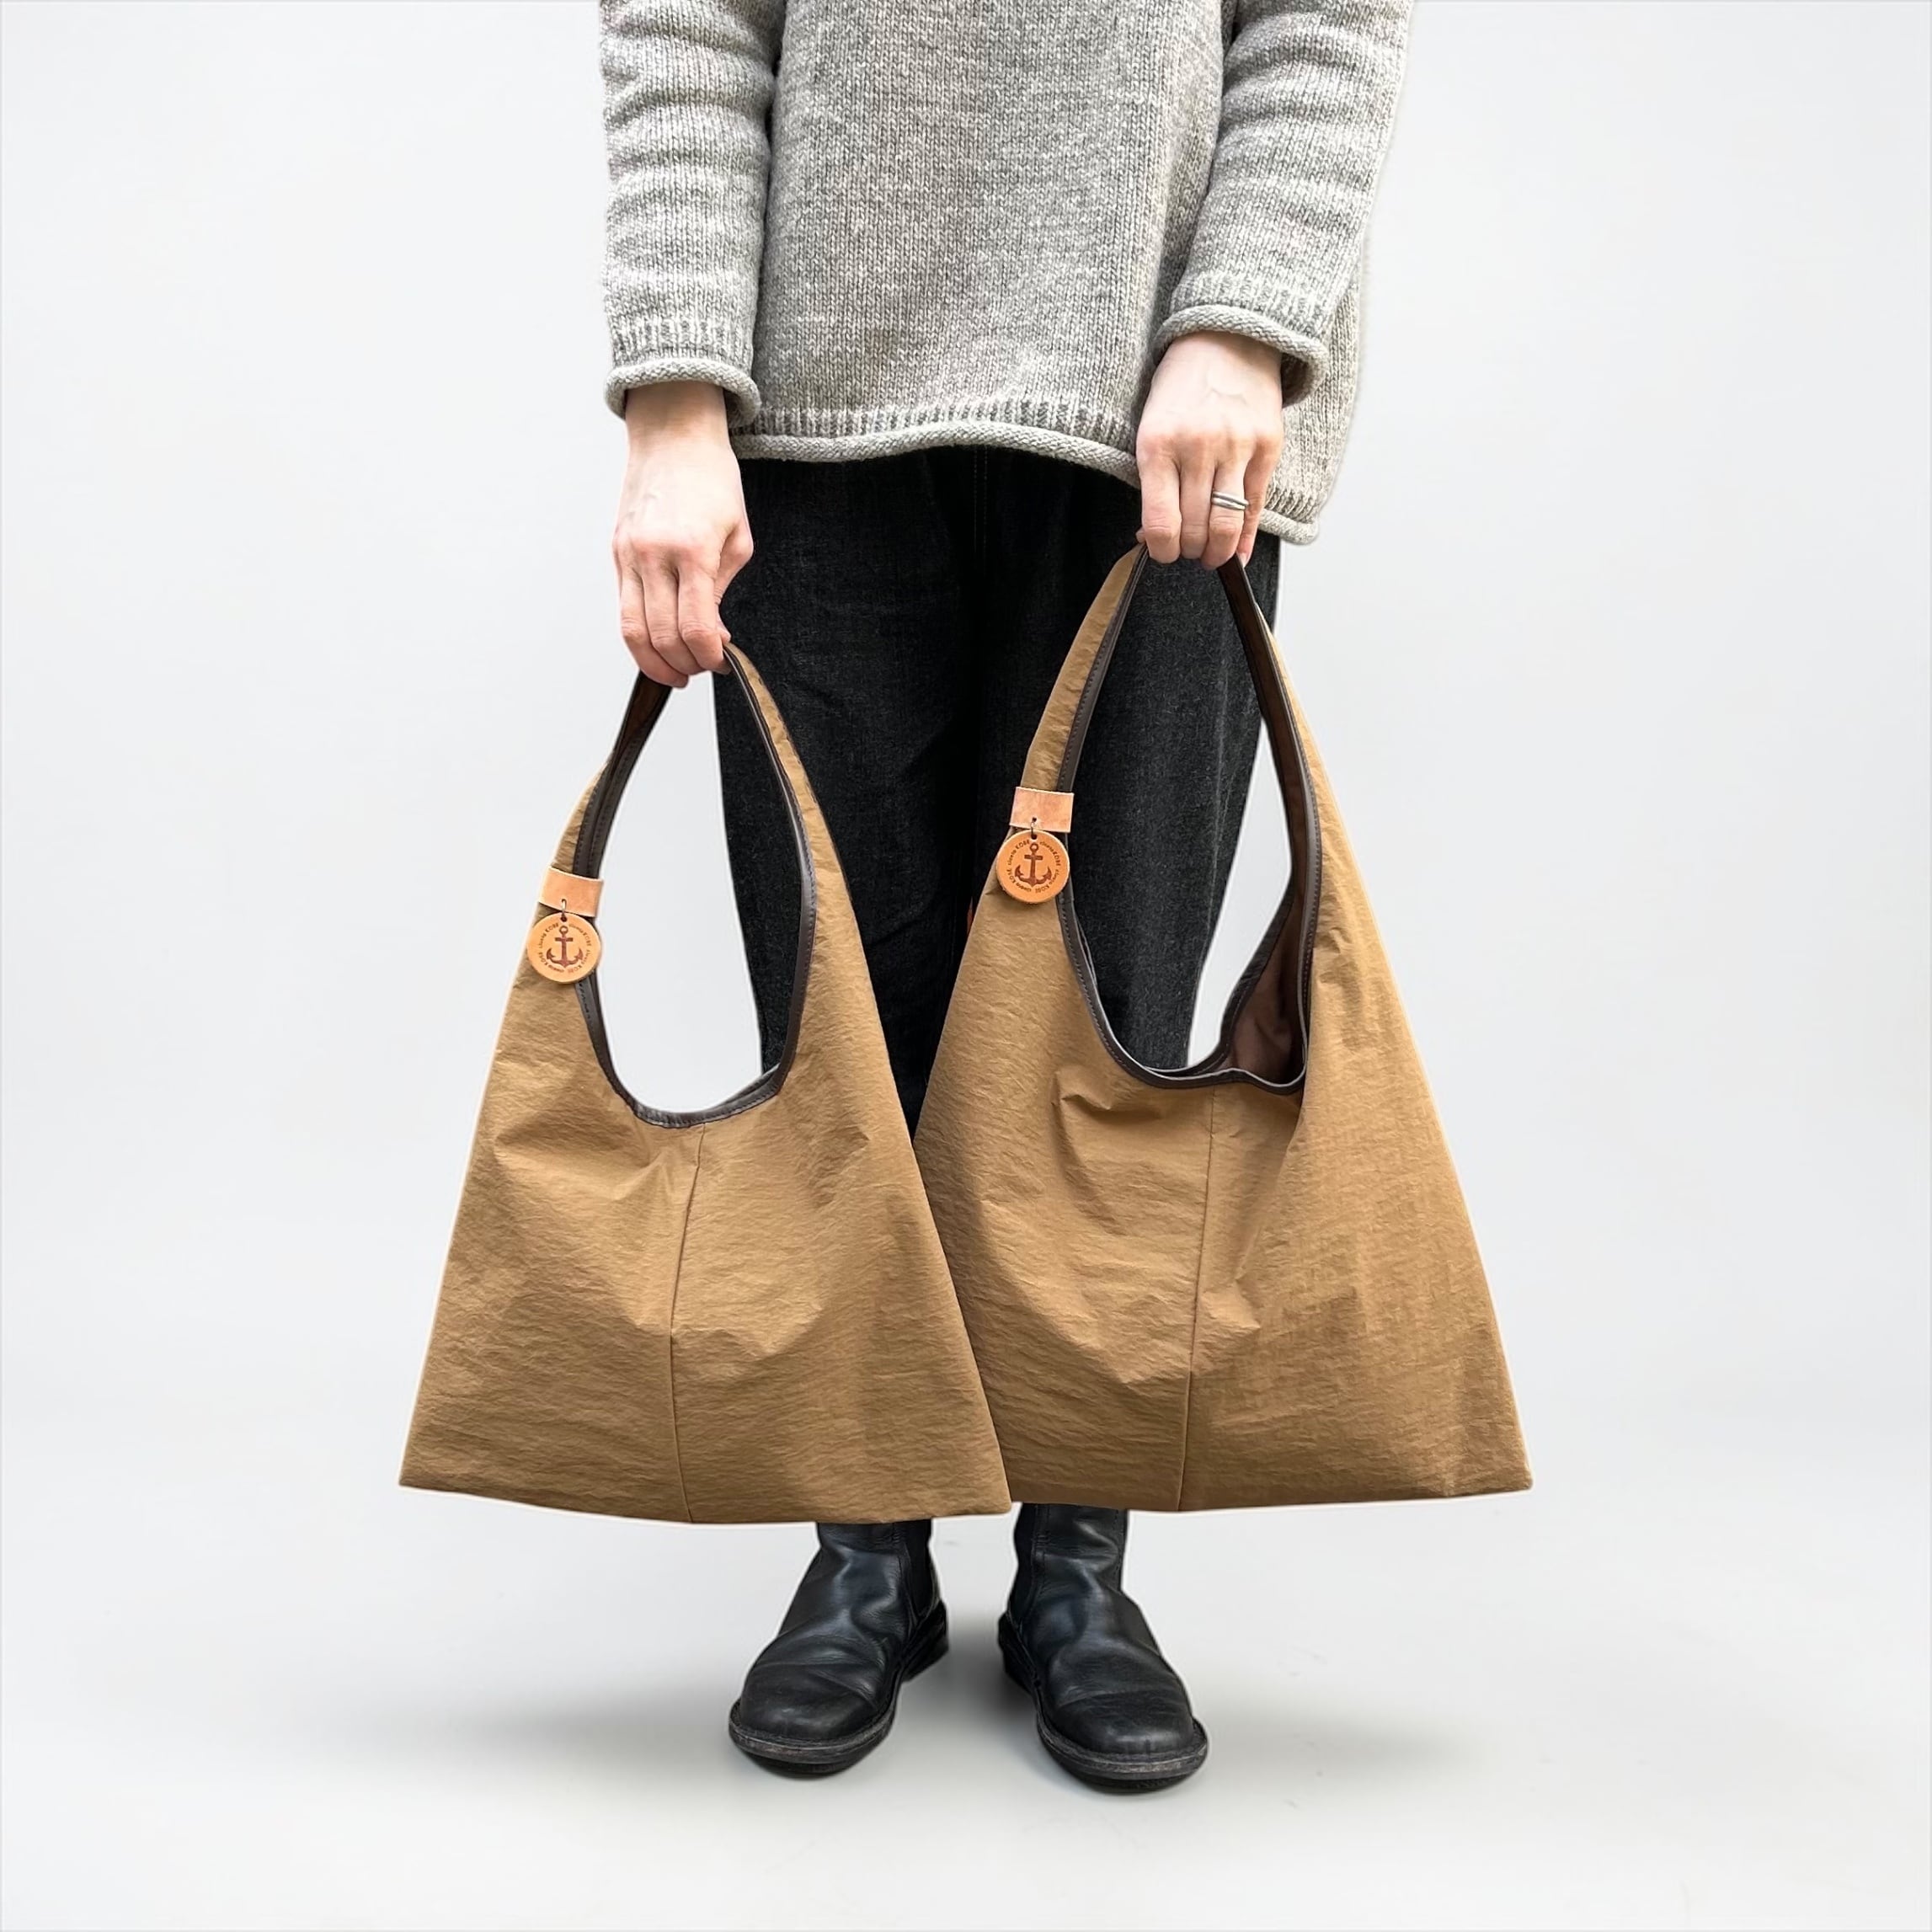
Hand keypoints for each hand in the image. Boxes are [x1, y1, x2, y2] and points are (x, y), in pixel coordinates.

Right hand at [613, 382, 752, 685]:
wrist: (673, 434)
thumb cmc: (712, 480)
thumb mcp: (737, 536)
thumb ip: (723, 589)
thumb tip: (714, 634)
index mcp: (692, 550)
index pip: (696, 626)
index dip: (709, 657)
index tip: (721, 664)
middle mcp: (654, 555)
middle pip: (661, 636)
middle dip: (684, 665)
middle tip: (701, 670)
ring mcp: (629, 554)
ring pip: (632, 630)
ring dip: (655, 662)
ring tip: (676, 672)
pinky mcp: (616, 552)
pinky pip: (622, 608)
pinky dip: (639, 636)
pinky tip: (657, 645)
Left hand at [1135, 331, 1282, 569]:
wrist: (1226, 339)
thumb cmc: (1181, 387)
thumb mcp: (1152, 426)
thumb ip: (1152, 479)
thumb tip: (1152, 536)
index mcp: (1158, 444)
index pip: (1161, 522)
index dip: (1161, 550)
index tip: (1162, 553)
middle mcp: (1198, 447)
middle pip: (1195, 528)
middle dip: (1190, 551)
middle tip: (1188, 552)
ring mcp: (1237, 446)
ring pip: (1227, 524)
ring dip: (1217, 551)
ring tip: (1211, 555)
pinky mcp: (1267, 446)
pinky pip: (1256, 506)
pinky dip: (1245, 537)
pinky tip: (1237, 550)